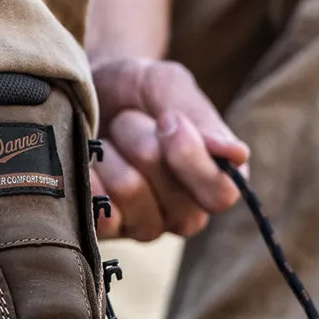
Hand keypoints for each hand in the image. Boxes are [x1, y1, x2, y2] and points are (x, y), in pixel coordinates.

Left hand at [90, 57, 248, 241]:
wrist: (82, 91)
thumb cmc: (133, 89)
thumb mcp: (168, 86)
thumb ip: (201, 117)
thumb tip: (237, 155)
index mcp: (216, 179)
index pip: (221, 195)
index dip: (192, 159)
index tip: (168, 119)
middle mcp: (185, 212)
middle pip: (172, 194)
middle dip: (143, 142)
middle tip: (129, 120)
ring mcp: (145, 226)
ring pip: (130, 193)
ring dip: (111, 153)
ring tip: (106, 139)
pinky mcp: (106, 232)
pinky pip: (99, 213)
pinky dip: (88, 177)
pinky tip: (87, 162)